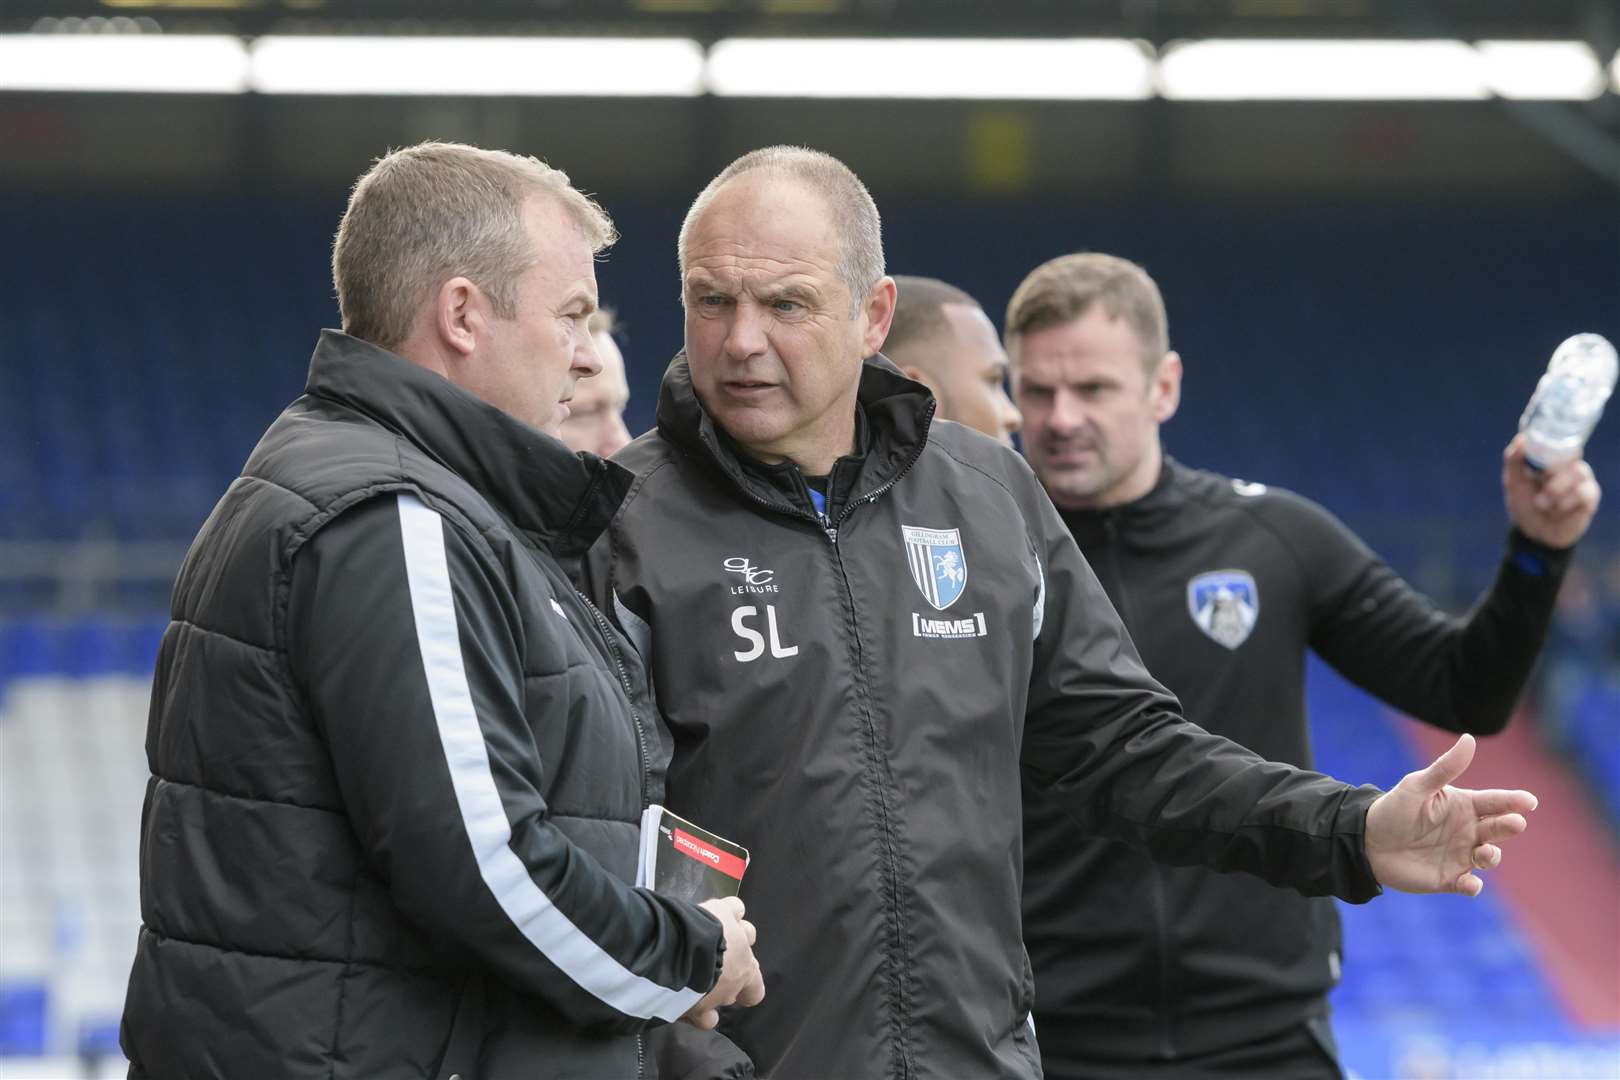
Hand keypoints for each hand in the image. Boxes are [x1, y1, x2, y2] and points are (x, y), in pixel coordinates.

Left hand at [682, 897, 764, 1029]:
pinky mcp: (721, 909)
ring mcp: (735, 928)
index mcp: (744, 977)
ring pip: (747, 931)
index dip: (746, 994)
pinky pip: (735, 907)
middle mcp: (745, 952)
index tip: (732, 998)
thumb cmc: (689, 986)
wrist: (679, 950)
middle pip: (750, 960)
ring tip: (720, 941)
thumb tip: (710, 1019)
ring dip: (737, 939)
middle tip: (716, 973)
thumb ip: (705, 1015)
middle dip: (736, 968)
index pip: (756, 990)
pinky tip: (719, 916)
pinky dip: (730, 912)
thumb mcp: (694, 1010)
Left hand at [1365, 734, 1536, 895]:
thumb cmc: (1393, 809)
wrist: (1366, 842)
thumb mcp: (1417, 786)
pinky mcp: (1449, 878)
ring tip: (1483, 851)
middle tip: (1515, 823)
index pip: (1495, 802)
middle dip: (1509, 826)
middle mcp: (1468, 831)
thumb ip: (1445, 768)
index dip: (1513, 801)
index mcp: (1463, 806)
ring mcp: (1460, 855)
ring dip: (1491, 856)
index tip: (1529, 801)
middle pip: (1497, 829)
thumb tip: (1469, 738)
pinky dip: (1472, 886)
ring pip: (1488, 857)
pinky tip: (1470, 884)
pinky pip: (1468, 884)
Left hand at [1503, 435, 1600, 548]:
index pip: (1560, 439)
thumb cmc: (1524, 505)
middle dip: (1550, 470)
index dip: (1553, 442)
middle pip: (1570, 453)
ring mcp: (1582, 480)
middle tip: (1540, 479)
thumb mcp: (1513, 483)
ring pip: (1577, 472)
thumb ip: (1514, 461)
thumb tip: (1520, 439)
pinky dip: (1564, 503)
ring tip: (1542, 503)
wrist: (1535, 534)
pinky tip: (1556, 511)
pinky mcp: (1590, 497)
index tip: (1538, 451)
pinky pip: (1582, 493)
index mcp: (1551, 458)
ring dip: (1555, 490)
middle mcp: (1569, 465)